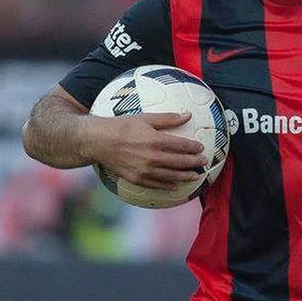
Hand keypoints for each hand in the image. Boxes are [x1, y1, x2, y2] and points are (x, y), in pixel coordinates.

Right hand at [78, 112, 206, 189]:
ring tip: (195, 175)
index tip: (201, 147)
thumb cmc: (121, 126)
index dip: (193, 147)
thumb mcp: (145, 118)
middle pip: (179, 162)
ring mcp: (144, 170)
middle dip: (194, 162)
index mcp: (155, 140)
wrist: (98, 141)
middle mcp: (151, 157)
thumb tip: (188, 114)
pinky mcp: (136, 179)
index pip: (181, 145)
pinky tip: (175, 185)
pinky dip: (167, 186)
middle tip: (204, 162)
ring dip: (185, 176)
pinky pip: (156, 185)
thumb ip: (168, 118)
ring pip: (170, 176)